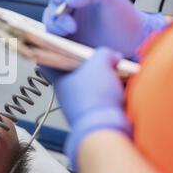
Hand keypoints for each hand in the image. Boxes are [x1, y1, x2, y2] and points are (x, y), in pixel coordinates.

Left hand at [41, 48, 132, 169]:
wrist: (106, 127)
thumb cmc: (95, 97)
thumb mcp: (100, 63)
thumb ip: (104, 54)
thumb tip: (111, 56)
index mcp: (59, 79)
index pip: (49, 62)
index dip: (55, 51)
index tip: (62, 45)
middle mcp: (66, 92)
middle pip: (75, 71)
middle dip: (92, 64)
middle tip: (104, 59)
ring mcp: (79, 104)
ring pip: (91, 85)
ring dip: (105, 79)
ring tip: (117, 74)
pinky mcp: (95, 114)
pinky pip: (103, 98)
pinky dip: (113, 92)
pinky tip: (123, 88)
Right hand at [42, 0, 167, 57]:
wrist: (133, 42)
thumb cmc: (126, 18)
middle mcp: (72, 10)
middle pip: (51, 7)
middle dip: (56, 15)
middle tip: (69, 24)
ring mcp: (69, 26)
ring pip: (51, 23)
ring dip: (56, 27)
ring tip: (70, 32)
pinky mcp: (69, 42)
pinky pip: (55, 39)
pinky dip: (56, 39)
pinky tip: (67, 41)